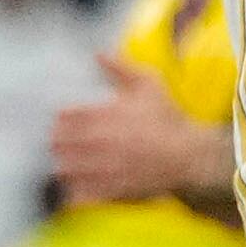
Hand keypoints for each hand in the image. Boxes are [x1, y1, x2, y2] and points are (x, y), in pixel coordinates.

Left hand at [50, 53, 220, 203]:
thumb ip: (121, 67)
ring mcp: (105, 169)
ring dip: (61, 164)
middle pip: (60, 144)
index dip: (58, 119)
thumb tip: (97, 53)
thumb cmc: (168, 118)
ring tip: (63, 162)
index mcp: (106, 116)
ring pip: (66, 169)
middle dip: (55, 142)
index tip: (59, 120)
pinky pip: (81, 193)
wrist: (189, 155)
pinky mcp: (111, 189)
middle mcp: (101, 143)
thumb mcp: (149, 84)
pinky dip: (73, 189)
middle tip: (56, 141)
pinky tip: (75, 183)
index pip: (65, 117)